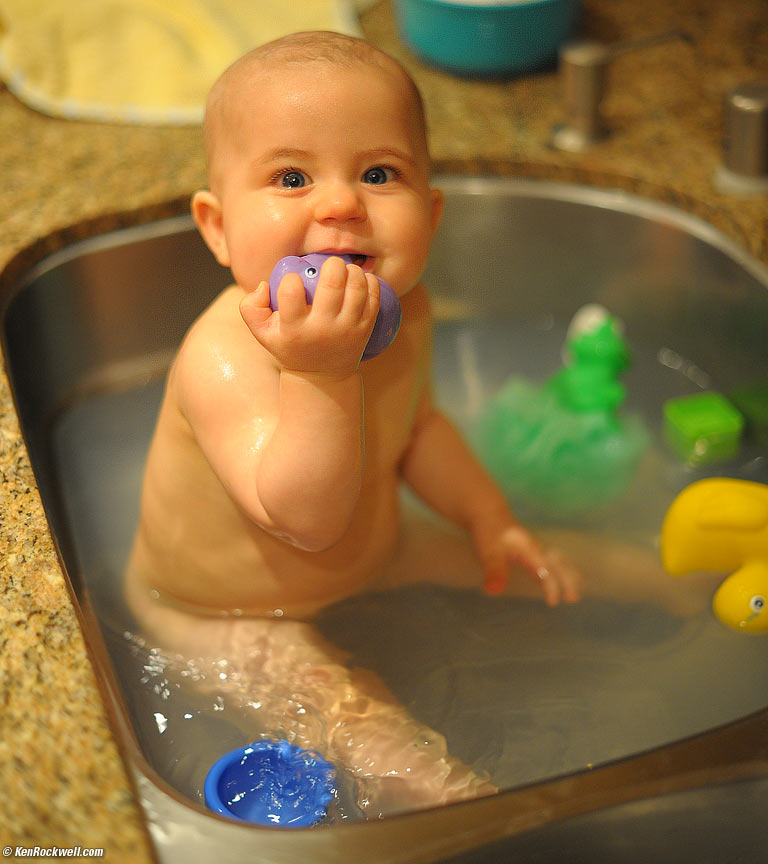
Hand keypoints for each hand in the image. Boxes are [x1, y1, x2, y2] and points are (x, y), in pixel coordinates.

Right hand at [239, 256, 379, 376]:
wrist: (322, 374)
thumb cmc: (289, 345)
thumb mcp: (262, 333)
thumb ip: (250, 307)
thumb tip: (264, 284)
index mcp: (294, 329)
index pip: (291, 292)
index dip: (292, 278)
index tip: (295, 280)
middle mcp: (322, 329)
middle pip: (332, 284)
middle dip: (332, 264)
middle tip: (329, 264)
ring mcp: (347, 329)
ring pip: (357, 287)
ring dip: (352, 270)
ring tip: (345, 270)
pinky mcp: (366, 329)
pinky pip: (373, 296)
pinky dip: (369, 281)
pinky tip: (360, 279)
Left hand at [474, 521, 582, 605]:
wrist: (486, 512)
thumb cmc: (488, 532)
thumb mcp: (487, 552)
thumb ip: (494, 571)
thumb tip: (494, 590)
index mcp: (529, 550)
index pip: (546, 571)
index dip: (551, 587)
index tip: (553, 603)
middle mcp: (536, 549)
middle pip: (559, 563)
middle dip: (569, 580)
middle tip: (574, 599)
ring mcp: (535, 548)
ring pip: (558, 560)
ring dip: (567, 574)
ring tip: (574, 592)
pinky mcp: (531, 549)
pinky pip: (551, 560)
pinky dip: (559, 569)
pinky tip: (555, 579)